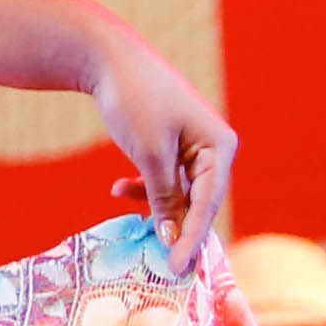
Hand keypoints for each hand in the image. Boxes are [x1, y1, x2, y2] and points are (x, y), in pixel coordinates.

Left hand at [82, 21, 235, 269]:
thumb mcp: (150, 154)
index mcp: (220, 146)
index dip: (193, 238)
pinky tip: (118, 190)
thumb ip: (164, 199)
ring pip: (180, 192)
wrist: (105, 56)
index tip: (178, 269)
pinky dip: (144, 187)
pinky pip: (164, 177)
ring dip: (157, 209)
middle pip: (199, 201)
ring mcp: (193, 145)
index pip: (209, 203)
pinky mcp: (171, 143)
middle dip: (178, 229)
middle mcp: (214, 147)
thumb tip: (174, 240)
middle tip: (163, 266)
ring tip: (137, 229)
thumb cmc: (133, 100)